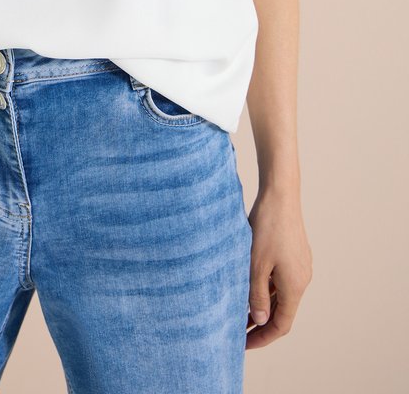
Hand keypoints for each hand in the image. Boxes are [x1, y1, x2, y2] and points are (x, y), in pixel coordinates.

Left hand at [245, 185, 312, 348]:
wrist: (280, 194)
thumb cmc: (267, 227)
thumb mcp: (256, 264)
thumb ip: (257, 295)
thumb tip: (260, 320)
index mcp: (295, 286)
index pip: (281, 324)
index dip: (262, 337)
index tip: (243, 344)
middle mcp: (302, 279)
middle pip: (283, 312)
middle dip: (261, 324)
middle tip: (237, 331)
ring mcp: (300, 266)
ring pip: (282, 295)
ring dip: (263, 305)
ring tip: (239, 310)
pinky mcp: (296, 254)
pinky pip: (282, 280)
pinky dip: (267, 289)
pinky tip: (249, 285)